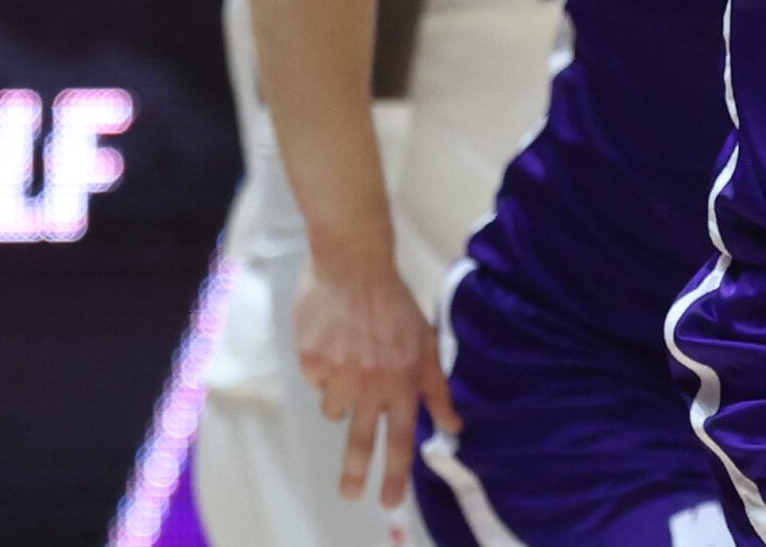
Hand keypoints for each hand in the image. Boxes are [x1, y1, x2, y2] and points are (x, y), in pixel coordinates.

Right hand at [293, 252, 459, 508]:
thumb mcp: (425, 342)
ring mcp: (337, 371)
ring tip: (350, 360)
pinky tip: (333, 341)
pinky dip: (323, 370)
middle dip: (355, 471)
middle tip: (350, 495)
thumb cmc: (394, 303)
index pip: (400, 435)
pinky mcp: (310, 360)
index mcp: (402, 377)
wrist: (353, 263)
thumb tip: (455, 426)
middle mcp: (370, 380)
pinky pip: (315, 382)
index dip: (396, 471)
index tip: (390, 501)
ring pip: (334, 409)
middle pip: (360, 438)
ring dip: (341, 396)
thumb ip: (437, 387)